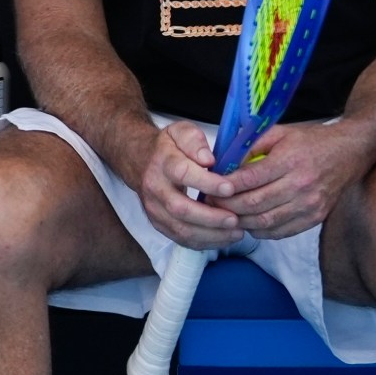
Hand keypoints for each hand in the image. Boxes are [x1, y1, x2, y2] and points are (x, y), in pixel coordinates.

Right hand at [132, 120, 243, 250]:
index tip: (230, 188)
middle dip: (210, 217)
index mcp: (163, 163)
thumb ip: (194, 141)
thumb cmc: (168, 148)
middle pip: (180, 209)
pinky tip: (224, 238)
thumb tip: (209, 160)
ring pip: (180, 229)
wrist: (139, 162)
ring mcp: (155, 209)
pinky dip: (204, 242)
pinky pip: (181, 239)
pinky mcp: (159, 223)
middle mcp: (155, 189)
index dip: (206, 182)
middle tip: (236, 219)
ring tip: (236, 232)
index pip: (182, 174)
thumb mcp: (180, 132)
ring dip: (210, 234)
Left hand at [208, 122, 369, 240]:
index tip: (208, 187)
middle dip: (226, 206)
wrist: (351, 152)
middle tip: (210, 203)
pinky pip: (280, 232)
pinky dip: (260, 231)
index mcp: (290, 160)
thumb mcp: (280, 133)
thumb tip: (221, 162)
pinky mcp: (315, 218)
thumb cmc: (311, 141)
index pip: (249, 179)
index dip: (224, 186)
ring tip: (224, 214)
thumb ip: (250, 146)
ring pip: (265, 221)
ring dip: (240, 221)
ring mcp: (310, 204)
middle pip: (254, 204)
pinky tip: (248, 222)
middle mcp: (301, 185)